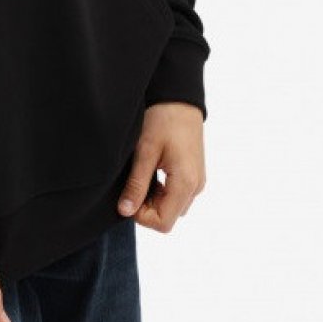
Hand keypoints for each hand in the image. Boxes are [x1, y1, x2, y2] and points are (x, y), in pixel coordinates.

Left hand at [117, 101, 205, 231]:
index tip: (128, 194)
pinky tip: (152, 170)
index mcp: (186, 183)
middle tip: (133, 180)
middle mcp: (196, 187)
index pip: (163, 223)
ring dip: (153, 199)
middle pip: (168, 217)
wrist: (180, 98)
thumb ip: (136, 184)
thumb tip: (125, 211)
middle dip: (146, 207)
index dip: (141, 215)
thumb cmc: (163, 120)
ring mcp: (197, 181)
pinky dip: (162, 191)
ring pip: (172, 207)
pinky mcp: (194, 175)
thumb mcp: (145, 151)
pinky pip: (177, 195)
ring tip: (142, 172)